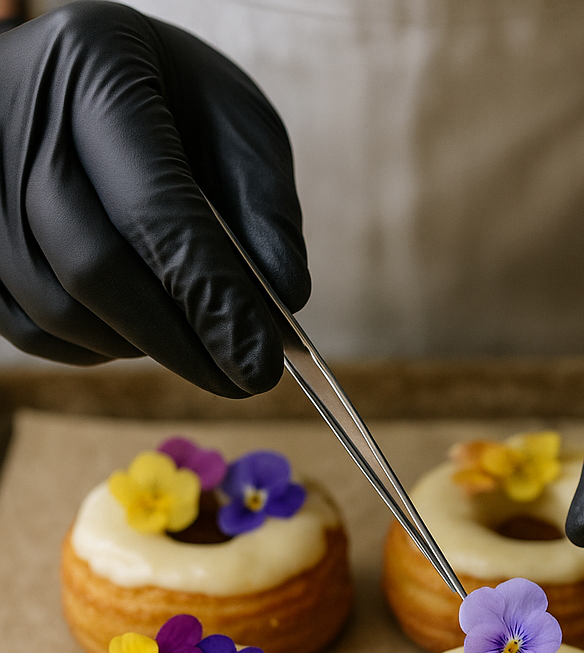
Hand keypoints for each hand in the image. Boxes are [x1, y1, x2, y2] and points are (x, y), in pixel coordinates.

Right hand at [0, 1, 308, 395]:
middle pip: (91, 267)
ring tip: (200, 345)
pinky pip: (27, 327)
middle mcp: (12, 118)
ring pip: (55, 308)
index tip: (262, 360)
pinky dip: (96, 349)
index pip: (152, 210)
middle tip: (244, 379)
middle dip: (179, 342)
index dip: (210, 297)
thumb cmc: (175, 99)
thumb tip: (283, 303)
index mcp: (95, 69)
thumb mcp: (239, 124)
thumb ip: (266, 208)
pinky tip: (143, 335)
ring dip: (141, 347)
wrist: (85, 72)